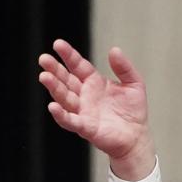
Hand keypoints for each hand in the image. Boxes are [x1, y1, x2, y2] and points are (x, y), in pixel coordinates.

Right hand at [39, 39, 156, 180]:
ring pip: (64, 98)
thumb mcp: (134, 83)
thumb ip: (124, 67)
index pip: (78, 66)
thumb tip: (114, 50)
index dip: (68, 55)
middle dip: (54, 69)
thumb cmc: (133, 112)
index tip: (58, 44)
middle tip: (43, 59)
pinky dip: (61, 115)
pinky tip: (53, 106)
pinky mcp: (86, 128)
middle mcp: (85, 96)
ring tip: (45, 77)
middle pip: (66, 80)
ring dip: (54, 88)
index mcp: (94, 82)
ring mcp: (83, 111)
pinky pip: (70, 121)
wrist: (137, 137)